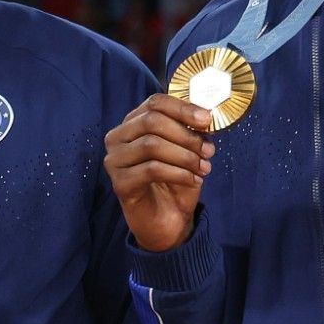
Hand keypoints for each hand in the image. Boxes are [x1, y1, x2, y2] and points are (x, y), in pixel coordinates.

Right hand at [103, 95, 214, 253]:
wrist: (167, 221)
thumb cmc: (175, 181)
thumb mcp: (187, 150)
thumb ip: (191, 130)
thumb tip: (205, 116)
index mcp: (132, 124)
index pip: (154, 103)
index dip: (182, 108)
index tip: (207, 120)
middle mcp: (117, 138)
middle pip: (151, 121)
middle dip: (186, 135)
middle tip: (208, 150)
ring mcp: (114, 161)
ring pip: (151, 145)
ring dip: (185, 156)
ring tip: (204, 167)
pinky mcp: (119, 183)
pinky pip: (151, 169)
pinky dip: (179, 173)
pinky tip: (194, 180)